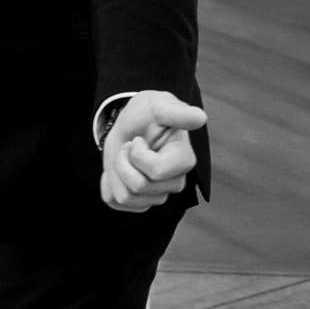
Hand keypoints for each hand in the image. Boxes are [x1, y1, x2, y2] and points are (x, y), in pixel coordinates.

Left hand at [99, 91, 205, 212]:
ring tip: (124, 156)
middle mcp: (174, 182)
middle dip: (123, 162)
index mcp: (184, 160)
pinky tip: (118, 169)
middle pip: (138, 187)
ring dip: (116, 171)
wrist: (129, 124)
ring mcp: (157, 194)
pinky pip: (114, 202)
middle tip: (129, 145)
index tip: (138, 140)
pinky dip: (108, 183)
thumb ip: (177, 112)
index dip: (138, 155)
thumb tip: (201, 118)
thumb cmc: (146, 114)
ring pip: (126, 197)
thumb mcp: (158, 105)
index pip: (157, 172)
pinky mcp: (139, 202)